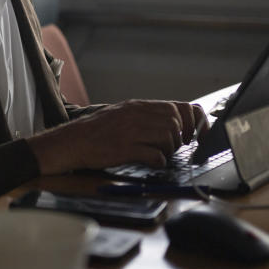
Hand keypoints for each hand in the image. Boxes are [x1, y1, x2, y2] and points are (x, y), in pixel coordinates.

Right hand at [27, 99, 208, 174]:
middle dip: (180, 139)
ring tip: (158, 154)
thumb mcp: (123, 115)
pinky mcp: (125, 149)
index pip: (179, 107)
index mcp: (138, 106)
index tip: (197, 135)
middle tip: (172, 148)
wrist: (71, 142)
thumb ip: (146, 117)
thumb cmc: (97, 132)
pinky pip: (155, 155)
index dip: (193, 122)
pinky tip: (151, 162)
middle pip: (176, 122)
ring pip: (169, 137)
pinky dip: (158, 161)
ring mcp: (131, 131)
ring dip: (169, 150)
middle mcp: (137, 115)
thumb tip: (174, 125)